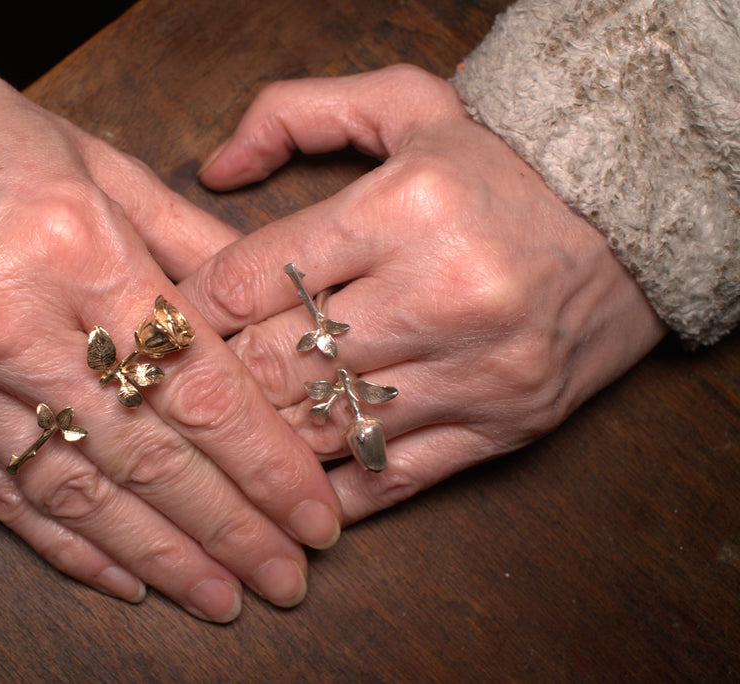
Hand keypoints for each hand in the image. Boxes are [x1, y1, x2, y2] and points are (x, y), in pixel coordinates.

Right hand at [0, 0, 341, 620]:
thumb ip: (190, 249)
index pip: (193, 385)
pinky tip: (125, 578)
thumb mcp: (104, 165)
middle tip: (287, 577)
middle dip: (228, 528)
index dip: (263, 464)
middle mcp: (10, 324)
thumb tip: (261, 322)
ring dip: (158, 556)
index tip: (312, 514)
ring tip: (220, 597)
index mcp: (76, 249)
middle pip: (144, 454)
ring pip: (75, 493)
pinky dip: (67, 545)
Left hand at [181, 65, 666, 524]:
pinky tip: (288, 491)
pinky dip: (330, 491)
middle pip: (279, 362)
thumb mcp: (407, 102)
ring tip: (216, 440)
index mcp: (403, 207)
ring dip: (261, 440)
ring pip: (326, 429)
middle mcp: (439, 293)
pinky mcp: (501, 425)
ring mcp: (474, 370)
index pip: (252, 277)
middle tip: (166, 391)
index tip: (156, 327)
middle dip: (212, 381)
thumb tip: (214, 167)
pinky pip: (391, 478)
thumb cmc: (500, 165)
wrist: (630, 219)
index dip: (188, 310)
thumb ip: (296, 113)